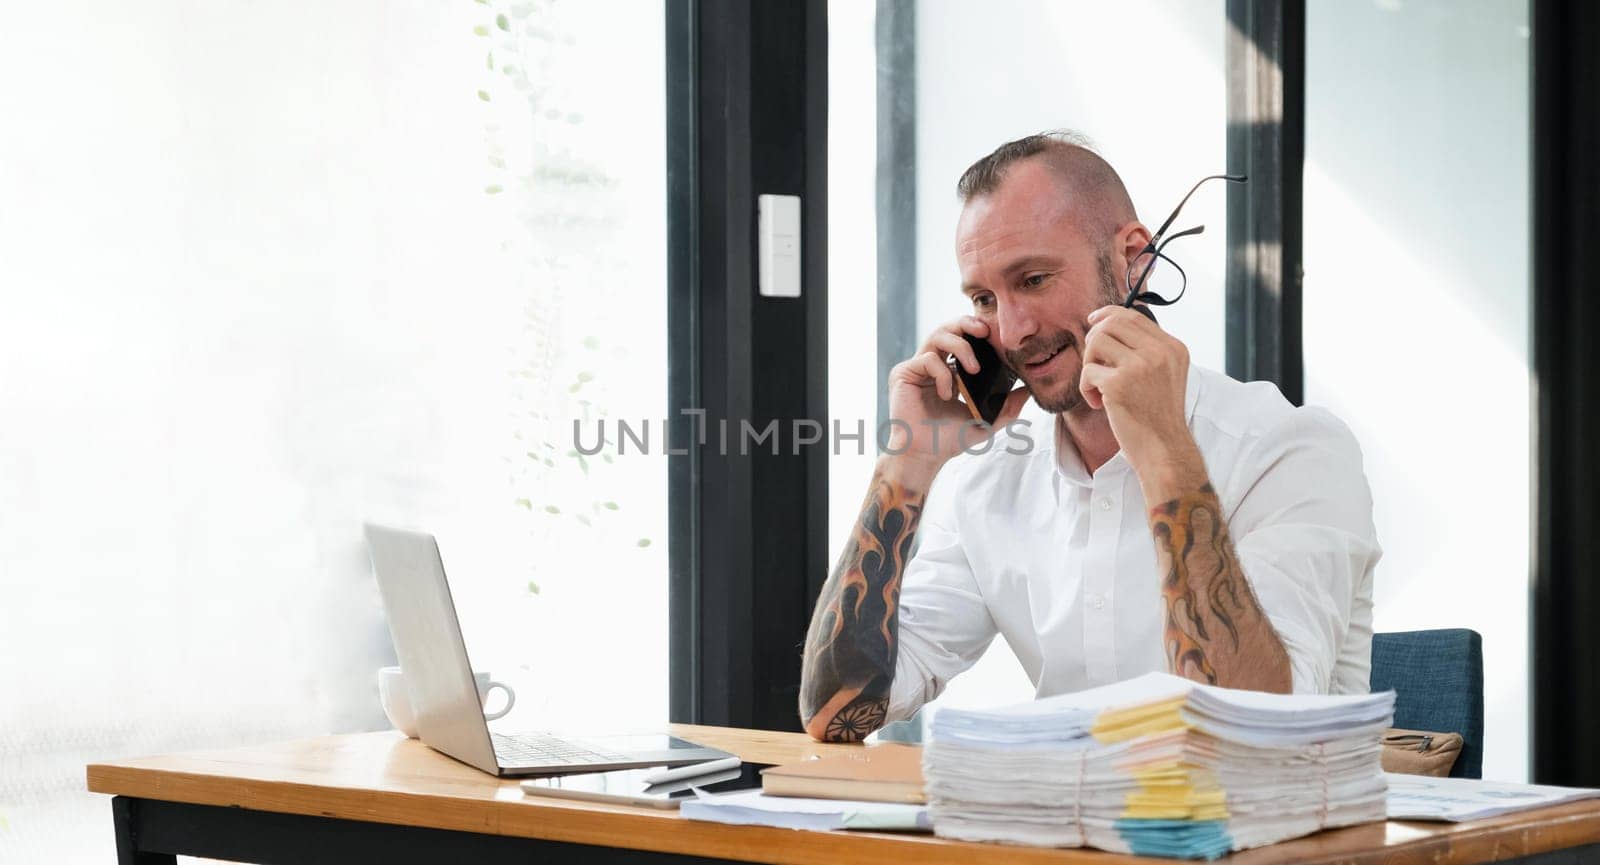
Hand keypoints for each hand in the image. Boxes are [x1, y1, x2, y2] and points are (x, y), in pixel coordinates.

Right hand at [885, 316, 1030, 469]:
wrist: (925, 455)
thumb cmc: (949, 440)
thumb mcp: (984, 422)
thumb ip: (1006, 408)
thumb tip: (1028, 392)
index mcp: (948, 371)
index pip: (961, 339)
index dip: (977, 331)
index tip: (996, 336)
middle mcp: (931, 365)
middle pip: (947, 328)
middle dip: (967, 323)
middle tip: (985, 331)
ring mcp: (916, 367)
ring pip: (937, 336)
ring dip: (961, 347)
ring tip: (974, 369)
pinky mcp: (903, 373)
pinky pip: (928, 359)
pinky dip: (944, 375)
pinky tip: (947, 395)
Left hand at [1079, 306, 1202, 485]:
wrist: (1164, 450)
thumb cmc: (1157, 417)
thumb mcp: (1164, 375)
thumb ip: (1144, 351)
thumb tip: (1105, 326)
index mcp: (1173, 347)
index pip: (1133, 316)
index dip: (1108, 315)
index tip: (1092, 322)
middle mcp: (1160, 352)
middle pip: (1112, 323)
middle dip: (1094, 339)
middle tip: (1094, 364)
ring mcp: (1140, 366)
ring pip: (1096, 342)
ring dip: (1090, 365)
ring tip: (1099, 388)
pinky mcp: (1119, 384)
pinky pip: (1088, 372)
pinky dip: (1087, 389)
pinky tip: (1100, 404)